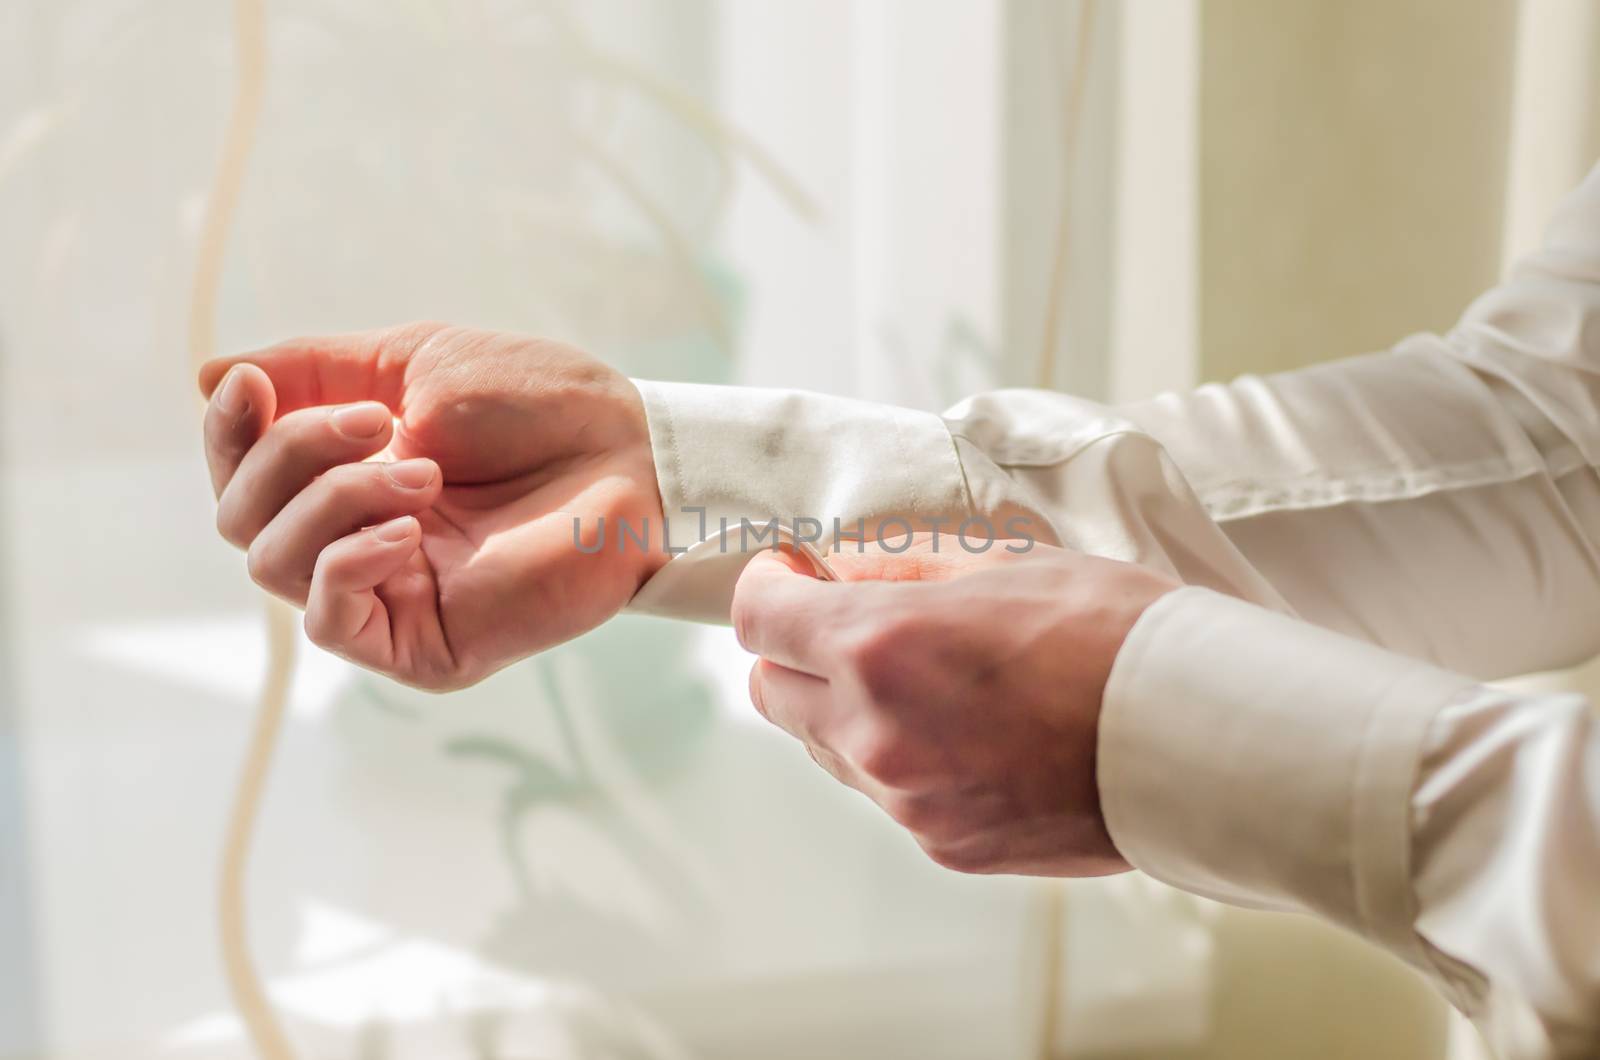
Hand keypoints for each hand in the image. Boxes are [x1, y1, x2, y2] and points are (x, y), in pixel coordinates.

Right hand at [201, 322, 664, 690]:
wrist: (631, 453)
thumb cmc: (541, 403)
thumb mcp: (415, 360)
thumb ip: (315, 368)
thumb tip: (212, 375)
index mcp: (348, 474)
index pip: (241, 472)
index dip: (226, 431)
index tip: (254, 387)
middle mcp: (357, 536)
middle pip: (242, 519)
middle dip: (294, 456)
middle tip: (382, 425)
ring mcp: (389, 594)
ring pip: (275, 566)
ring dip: (336, 499)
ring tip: (425, 474)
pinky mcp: (424, 645)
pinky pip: (333, 624)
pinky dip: (348, 565)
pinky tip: (408, 531)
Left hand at [730, 540, 1177, 875]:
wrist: (1197, 740)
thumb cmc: (1112, 632)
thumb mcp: (1002, 561)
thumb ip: (900, 565)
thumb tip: (839, 568)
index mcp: (879, 646)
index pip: (757, 618)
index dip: (767, 586)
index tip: (789, 574)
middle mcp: (874, 731)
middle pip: (769, 690)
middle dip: (795, 649)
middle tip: (851, 621)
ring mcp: (906, 798)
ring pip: (824, 746)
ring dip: (846, 707)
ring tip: (932, 680)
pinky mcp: (943, 844)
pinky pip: (887, 794)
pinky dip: (902, 759)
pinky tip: (971, 733)